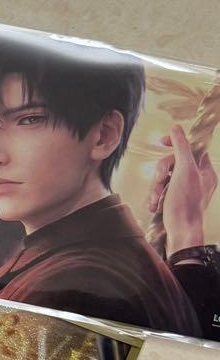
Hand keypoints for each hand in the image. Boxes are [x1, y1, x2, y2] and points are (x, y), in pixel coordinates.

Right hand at [148, 125, 216, 252]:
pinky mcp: (171, 200)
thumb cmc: (187, 203)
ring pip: (162, 177)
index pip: (191, 148)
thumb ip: (181, 147)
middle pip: (171, 162)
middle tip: (161, 180)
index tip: (162, 141)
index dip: (176, 143)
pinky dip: (154, 196)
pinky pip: (157, 190)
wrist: (180, 232)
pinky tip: (155, 204)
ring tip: (157, 197)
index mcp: (205, 171)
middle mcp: (195, 180)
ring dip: (155, 186)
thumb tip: (176, 127)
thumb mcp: (185, 170)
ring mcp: (182, 191)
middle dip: (161, 172)